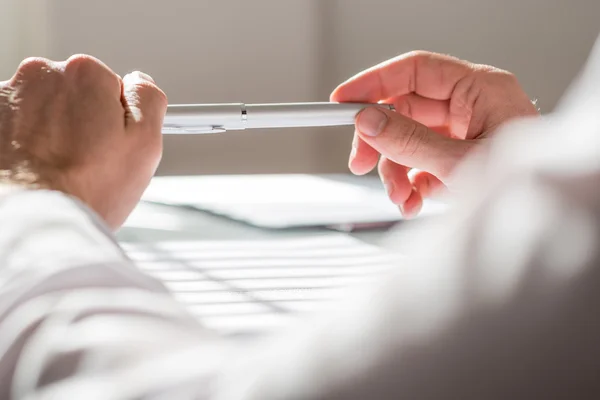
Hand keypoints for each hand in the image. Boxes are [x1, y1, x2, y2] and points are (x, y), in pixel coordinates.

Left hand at [0, 55, 166, 228]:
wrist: (28, 219)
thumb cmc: (85, 188)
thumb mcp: (144, 144)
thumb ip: (148, 100)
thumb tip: (140, 83)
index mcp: (86, 74)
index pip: (112, 87)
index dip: (116, 120)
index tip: (110, 143)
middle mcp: (41, 75)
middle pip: (74, 95)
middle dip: (81, 122)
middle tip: (86, 161)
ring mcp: (6, 96)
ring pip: (42, 110)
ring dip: (50, 133)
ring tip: (57, 170)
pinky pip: (14, 125)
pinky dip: (23, 143)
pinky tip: (33, 169)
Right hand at [331, 51, 538, 217]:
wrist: (546, 227)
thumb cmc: (529, 189)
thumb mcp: (460, 162)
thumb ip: (411, 141)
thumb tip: (371, 122)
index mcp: (480, 90)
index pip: (416, 71)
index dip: (375, 83)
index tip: (344, 101)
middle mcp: (471, 108)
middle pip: (406, 112)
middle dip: (382, 143)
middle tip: (361, 162)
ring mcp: (464, 136)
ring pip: (409, 142)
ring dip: (396, 172)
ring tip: (401, 197)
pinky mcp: (458, 161)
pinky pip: (421, 165)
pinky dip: (411, 186)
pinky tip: (415, 202)